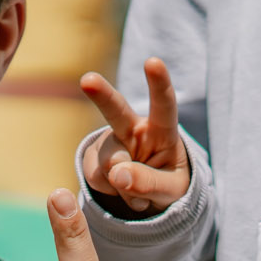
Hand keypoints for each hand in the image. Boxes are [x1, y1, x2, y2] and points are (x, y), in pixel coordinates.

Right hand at [79, 58, 190, 214]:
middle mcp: (133, 129)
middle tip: (88, 80)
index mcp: (161, 130)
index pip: (163, 105)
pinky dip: (111, 192)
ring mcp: (110, 143)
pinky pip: (96, 178)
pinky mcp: (93, 159)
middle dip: (102, 94)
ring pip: (109, 162)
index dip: (159, 83)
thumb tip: (117, 174)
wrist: (150, 198)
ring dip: (124, 186)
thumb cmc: (168, 183)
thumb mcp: (171, 189)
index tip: (153, 62)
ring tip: (139, 196)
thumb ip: (149, 182)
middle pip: (116, 110)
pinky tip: (122, 192)